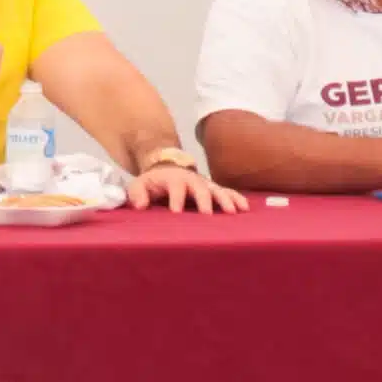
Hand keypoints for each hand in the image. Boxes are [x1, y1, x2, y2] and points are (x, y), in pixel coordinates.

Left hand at [127, 156, 246, 213]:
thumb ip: (137, 194)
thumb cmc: (152, 182)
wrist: (166, 167)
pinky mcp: (213, 188)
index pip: (175, 188)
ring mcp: (205, 184)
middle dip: (204, 201)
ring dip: (225, 200)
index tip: (176, 213)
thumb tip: (140, 206)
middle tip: (207, 215)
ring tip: (233, 212)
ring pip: (217, 190)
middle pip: (200, 189)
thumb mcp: (139, 184)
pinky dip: (236, 198)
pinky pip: (227, 192)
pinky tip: (244, 208)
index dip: (176, 199)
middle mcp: (192, 180)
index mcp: (173, 179)